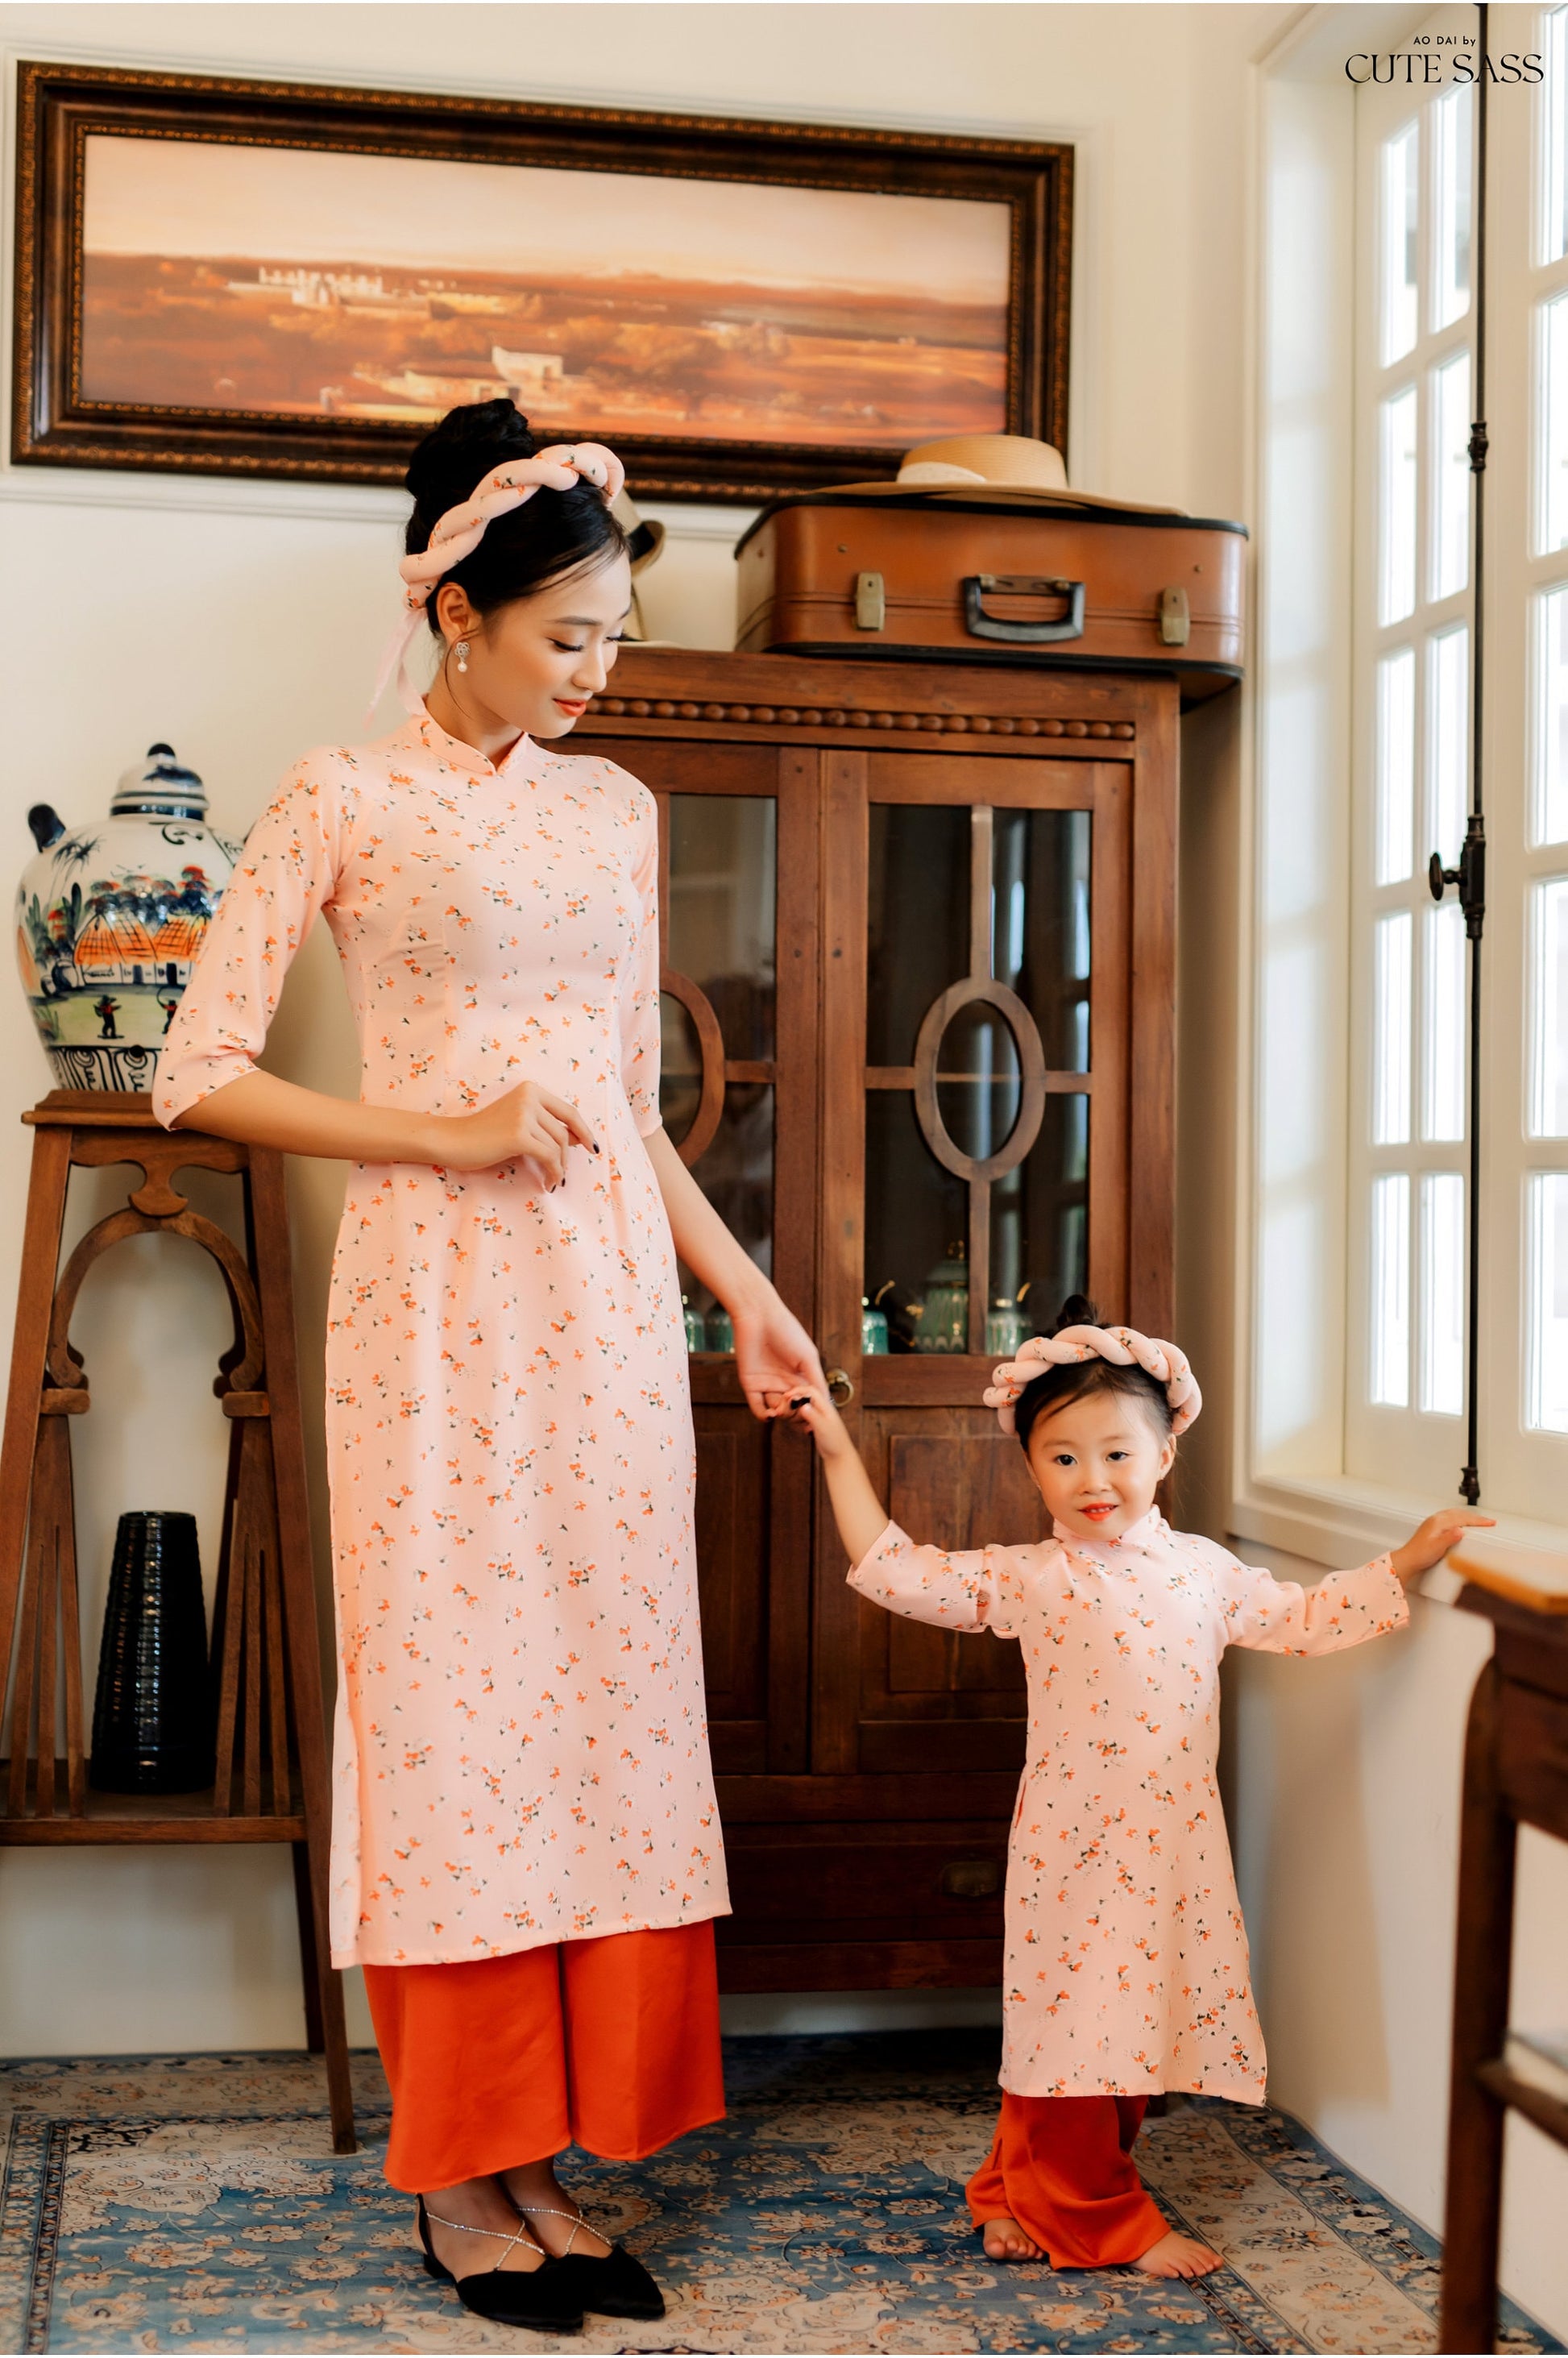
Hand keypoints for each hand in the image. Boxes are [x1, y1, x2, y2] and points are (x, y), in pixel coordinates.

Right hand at [437, 1081, 599, 1182]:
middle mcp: (529, 1097)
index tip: (592, 1147)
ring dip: (559, 1167)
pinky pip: (548, 1157)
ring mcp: (523, 1114)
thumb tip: (580, 1139)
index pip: (568, 1111)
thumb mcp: (518, 1122)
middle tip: (562, 1174)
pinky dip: (553, 1172)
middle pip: (564, 1132)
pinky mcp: (518, 1135)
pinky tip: (548, 1183)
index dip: (584, 1130)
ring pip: (558, 1146)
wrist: (452, 1140)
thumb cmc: (483, 1135)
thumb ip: (545, 1125)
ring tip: (552, 1180)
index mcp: (530, 1090)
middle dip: (567, 1156)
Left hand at [730, 1297, 825, 1421]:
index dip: (810, 1410)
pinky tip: (770, 1415)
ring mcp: (767, 1384)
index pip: (807, 1401)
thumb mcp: (808, 1357)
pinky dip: (763, 1415)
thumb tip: (827, 1403)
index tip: (812, 1414)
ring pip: (776, 1411)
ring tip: (783, 1406)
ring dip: (781, 1414)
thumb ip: (817, 1380)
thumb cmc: (788, 1331)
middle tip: (796, 1407)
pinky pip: (757, 1407)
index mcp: (800, 1376)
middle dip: (795, 1414)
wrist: (759, 1316)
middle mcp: (785, 1382)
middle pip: (792, 1409)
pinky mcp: (751, 1384)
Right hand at [783, 1381, 854, 1460]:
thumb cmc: (835, 1443)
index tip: (786, 1397)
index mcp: (826, 1407)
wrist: (840, 1457)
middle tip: (784, 1406)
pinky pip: (806, 1415)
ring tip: (788, 1414)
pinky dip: (798, 1416)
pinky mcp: (817, 1424)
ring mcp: (821, 1416)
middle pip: (807, 1396)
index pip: (811, 1391)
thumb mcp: (822, 1428)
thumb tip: (803, 1405)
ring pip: (805, 1405)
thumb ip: (813, 1416)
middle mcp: (823, 1409)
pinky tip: (798, 1424)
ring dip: (795, 1407)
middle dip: (794, 1398)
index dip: (797, 1391)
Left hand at [1390, 1509, 1495, 1583]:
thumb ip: (1450, 1538)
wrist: (1408, 1559)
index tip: (1490, 1522)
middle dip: (1475, 1517)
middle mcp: (1436, 1519)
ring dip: (1468, 1516)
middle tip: (1488, 1521)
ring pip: (1455, 1514)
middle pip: (1460, 1514)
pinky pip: (1450, 1517)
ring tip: (1478, 1521)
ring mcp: (1433, 1522)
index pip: (1463, 1518)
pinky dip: (1460, 1518)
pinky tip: (1462, 1523)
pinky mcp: (1432, 1527)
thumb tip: (1460, 1531)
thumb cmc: (1420, 1555)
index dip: (1478, 1520)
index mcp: (1438, 1522)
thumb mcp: (1438, 1548)